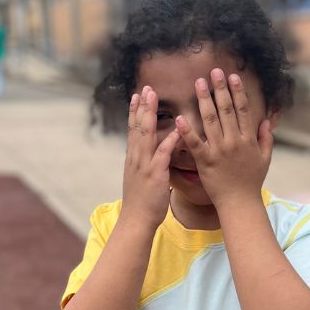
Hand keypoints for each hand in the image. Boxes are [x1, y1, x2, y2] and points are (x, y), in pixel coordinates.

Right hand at [122, 86, 181, 228]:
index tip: (137, 96)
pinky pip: (162, 153)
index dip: (135, 112)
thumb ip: (145, 166)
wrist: (136, 221)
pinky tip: (176, 128)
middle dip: (141, 106)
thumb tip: (150, 157)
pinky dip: (169, 140)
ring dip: (149, 114)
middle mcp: (136, 158)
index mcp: (133, 159)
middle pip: (137, 127)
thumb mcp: (139, 180)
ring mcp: (144, 165)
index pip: (133, 130)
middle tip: (144, 88)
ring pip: (145, 134)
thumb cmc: (141, 204)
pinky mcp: (155, 174)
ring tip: (152, 96)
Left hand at [174, 69, 272, 209]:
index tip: (232, 76)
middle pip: (227, 110)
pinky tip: (180, 117)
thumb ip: (266, 139)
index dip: (237, 92)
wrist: (240, 203)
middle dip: (220, 89)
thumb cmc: (252, 182)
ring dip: (204, 100)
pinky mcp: (205, 162)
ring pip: (211, 121)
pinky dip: (187, 130)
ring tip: (199, 83)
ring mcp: (219, 151)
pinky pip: (195, 143)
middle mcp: (234, 142)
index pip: (243, 110)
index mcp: (248, 139)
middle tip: (213, 72)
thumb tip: (268, 121)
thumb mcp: (265, 159)